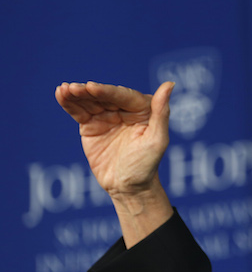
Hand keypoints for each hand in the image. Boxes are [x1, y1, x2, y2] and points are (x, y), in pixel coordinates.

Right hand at [55, 81, 173, 197]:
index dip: (107, 91)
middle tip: (72, 88)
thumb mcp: (157, 140)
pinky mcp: (91, 126)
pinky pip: (80, 112)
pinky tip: (61, 95)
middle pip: (105, 96)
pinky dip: (70, 104)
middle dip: (88, 91)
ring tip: (63, 90)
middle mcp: (125, 109)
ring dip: (75, 95)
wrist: (128, 187)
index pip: (124, 96)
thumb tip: (170, 84)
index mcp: (143, 109)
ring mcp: (107, 116)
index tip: (91, 87)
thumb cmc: (147, 165)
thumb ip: (162, 112)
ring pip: (90, 101)